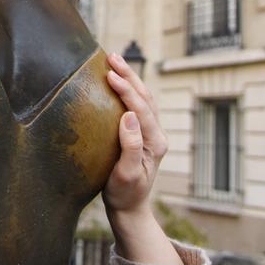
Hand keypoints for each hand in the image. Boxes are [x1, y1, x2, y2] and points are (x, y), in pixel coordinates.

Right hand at [102, 53, 167, 216]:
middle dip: (129, 74)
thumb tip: (129, 117)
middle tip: (111, 56)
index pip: (141, 108)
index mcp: (155, 142)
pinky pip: (137, 104)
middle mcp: (156, 134)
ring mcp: (150, 133)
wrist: (128, 208)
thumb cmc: (124, 194)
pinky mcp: (141, 133)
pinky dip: (128, 88)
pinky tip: (116, 80)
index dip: (126, 89)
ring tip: (113, 61)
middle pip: (145, 96)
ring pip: (143, 97)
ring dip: (130, 77)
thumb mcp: (126, 174)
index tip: (108, 75)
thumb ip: (131, 146)